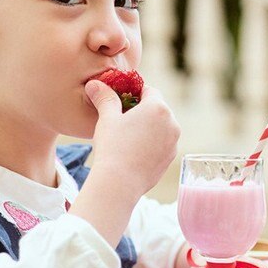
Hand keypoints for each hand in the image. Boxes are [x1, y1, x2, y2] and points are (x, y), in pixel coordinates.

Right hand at [83, 80, 179, 204]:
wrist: (119, 184)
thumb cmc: (112, 147)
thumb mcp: (107, 119)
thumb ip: (104, 98)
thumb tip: (94, 83)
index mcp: (158, 107)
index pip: (149, 91)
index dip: (134, 93)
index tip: (122, 100)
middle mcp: (172, 123)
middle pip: (157, 109)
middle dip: (142, 112)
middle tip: (123, 120)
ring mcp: (173, 143)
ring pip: (161, 128)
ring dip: (148, 128)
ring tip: (128, 138)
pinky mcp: (170, 159)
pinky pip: (162, 145)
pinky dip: (151, 145)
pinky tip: (134, 152)